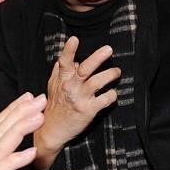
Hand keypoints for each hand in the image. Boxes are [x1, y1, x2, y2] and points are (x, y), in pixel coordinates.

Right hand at [33, 36, 121, 169]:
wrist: (52, 130)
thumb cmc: (54, 106)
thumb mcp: (52, 86)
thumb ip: (59, 71)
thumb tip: (63, 57)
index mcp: (62, 79)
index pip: (64, 62)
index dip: (69, 50)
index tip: (74, 39)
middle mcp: (71, 87)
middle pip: (85, 69)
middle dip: (97, 57)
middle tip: (109, 49)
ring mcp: (80, 98)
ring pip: (98, 82)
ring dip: (110, 74)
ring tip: (117, 72)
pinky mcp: (89, 110)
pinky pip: (105, 99)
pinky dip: (112, 94)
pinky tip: (113, 93)